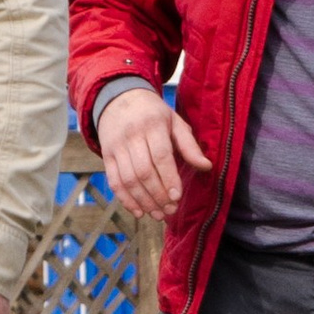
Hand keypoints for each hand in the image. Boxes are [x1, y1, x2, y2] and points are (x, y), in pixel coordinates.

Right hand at [98, 88, 211, 224]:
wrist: (117, 98)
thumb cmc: (152, 113)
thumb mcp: (174, 121)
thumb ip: (189, 145)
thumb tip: (207, 166)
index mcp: (152, 125)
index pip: (160, 155)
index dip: (169, 178)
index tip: (177, 197)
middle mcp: (132, 136)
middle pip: (143, 171)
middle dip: (158, 195)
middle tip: (170, 210)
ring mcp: (116, 147)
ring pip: (128, 179)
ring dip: (143, 201)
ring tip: (158, 215)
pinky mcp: (106, 156)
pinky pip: (114, 181)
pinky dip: (125, 199)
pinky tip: (138, 211)